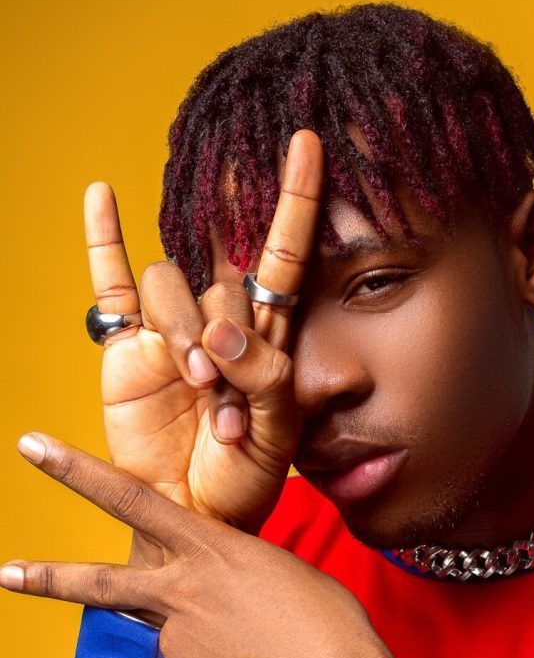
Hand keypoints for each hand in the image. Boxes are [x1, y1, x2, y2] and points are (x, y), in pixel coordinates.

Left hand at [2, 434, 417, 657]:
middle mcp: (180, 592)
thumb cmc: (323, 617)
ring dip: (209, 636)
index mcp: (210, 548)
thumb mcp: (277, 570)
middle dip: (47, 577)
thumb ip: (232, 575)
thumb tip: (210, 605)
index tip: (35, 447)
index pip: (131, 498)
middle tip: (4, 573)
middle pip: (100, 583)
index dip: (77, 471)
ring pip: (174, 630)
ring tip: (261, 646)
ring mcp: (175, 643)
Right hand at [85, 130, 322, 534]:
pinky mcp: (129, 346)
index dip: (296, 199)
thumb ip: (262, 376)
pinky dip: (103, 239)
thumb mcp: (277, 431)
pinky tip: (101, 195)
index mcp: (269, 335)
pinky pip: (112, 282)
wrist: (195, 514)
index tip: (308, 143)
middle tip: (225, 398)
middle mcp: (222, 320)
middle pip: (222, 278)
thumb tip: (221, 331)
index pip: (284, 252)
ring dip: (182, 331)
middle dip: (224, 333)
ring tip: (195, 388)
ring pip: (172, 283)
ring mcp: (173, 328)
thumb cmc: (246, 475)